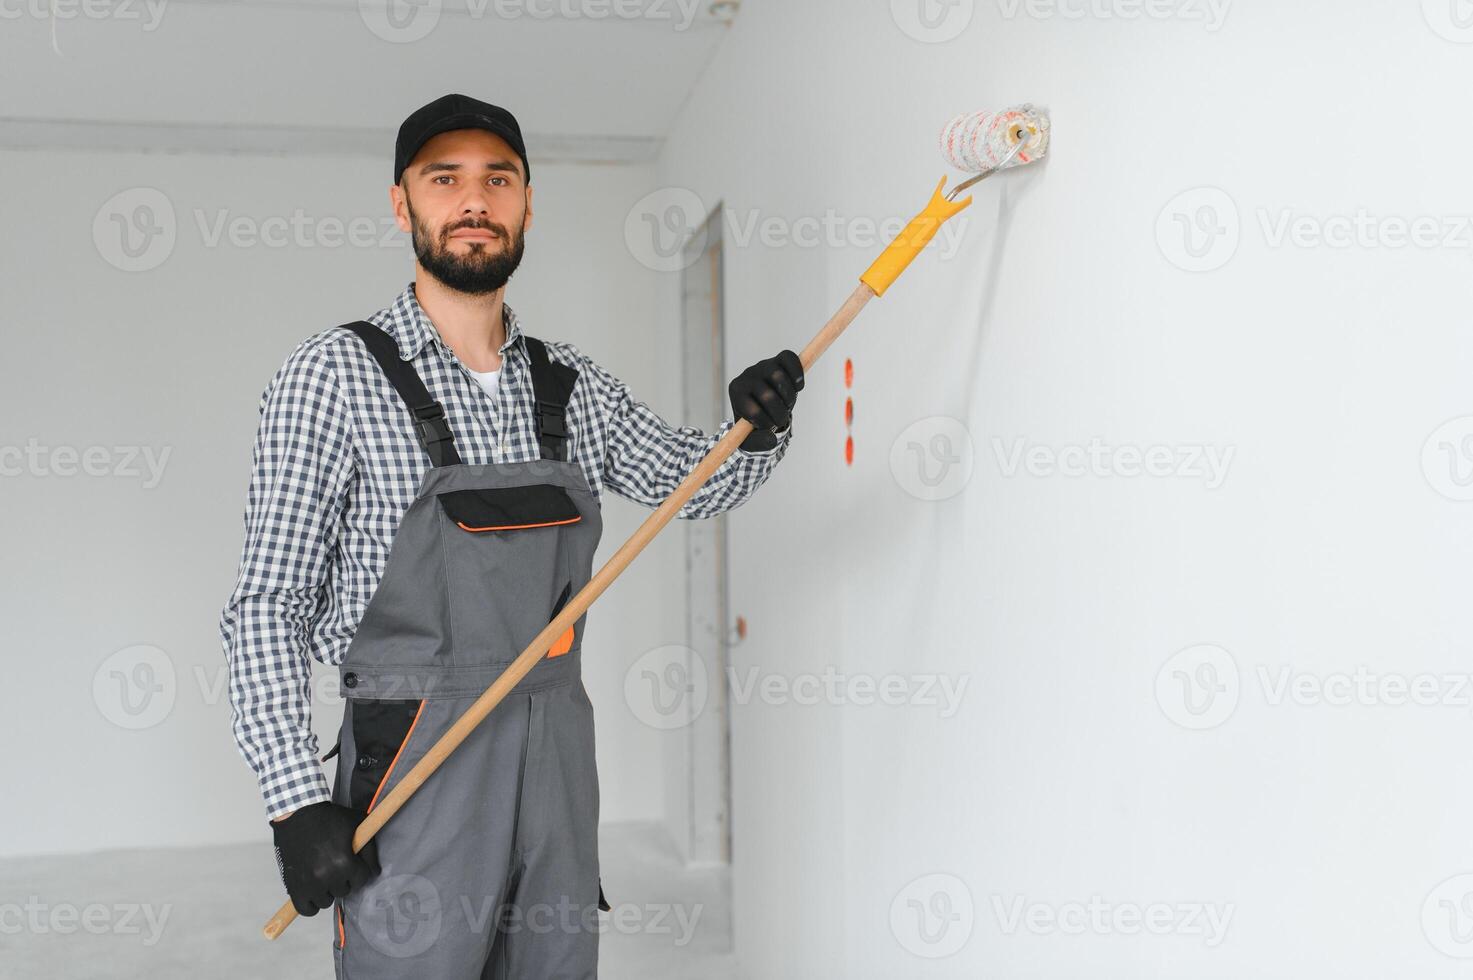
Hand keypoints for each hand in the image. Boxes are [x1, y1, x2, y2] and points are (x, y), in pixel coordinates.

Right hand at [270, 801, 380, 915]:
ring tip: (324, 876)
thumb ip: (370, 850)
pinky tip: (314, 892)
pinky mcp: (294, 886)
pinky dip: (312, 905)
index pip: (362, 879)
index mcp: (344, 862)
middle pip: (345, 891)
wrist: (298, 814)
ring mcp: (309, 883)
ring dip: (328, 891)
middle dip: (344, 879)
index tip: (352, 862)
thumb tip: (375, 872)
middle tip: (336, 865)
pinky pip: (307, 909)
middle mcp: (327, 876)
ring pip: (327, 901)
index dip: (359, 870)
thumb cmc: (329, 818)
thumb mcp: (357, 824)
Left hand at [728, 350, 803, 450]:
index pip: (752, 410)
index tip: (768, 426)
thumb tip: (771, 440)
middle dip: (779, 413)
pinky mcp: (779, 359)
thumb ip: (759, 442)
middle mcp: (747, 375)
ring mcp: (763, 365)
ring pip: (778, 377)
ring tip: (787, 404)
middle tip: (780, 418)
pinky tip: (798, 387)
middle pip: (767, 395)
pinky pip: (790, 359)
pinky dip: (797, 375)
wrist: (764, 403)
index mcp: (736, 391)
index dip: (765, 422)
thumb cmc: (755, 420)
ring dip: (789, 397)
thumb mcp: (751, 437)